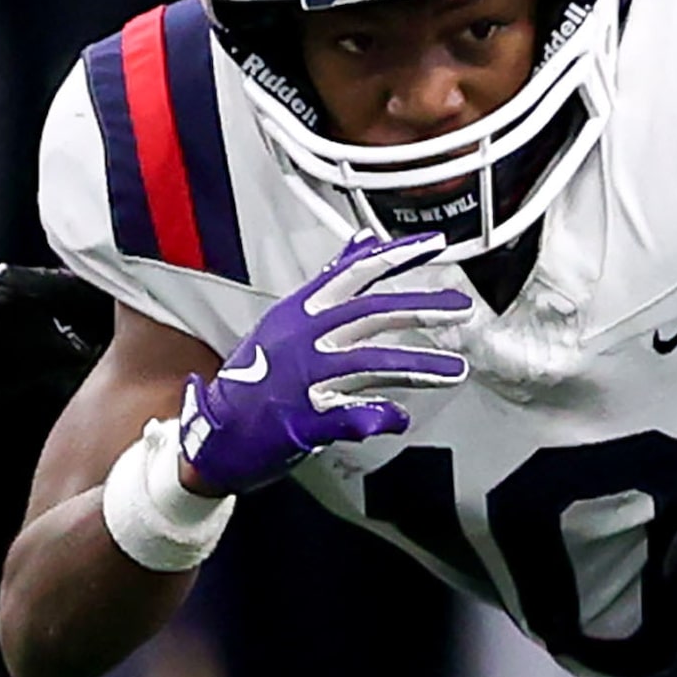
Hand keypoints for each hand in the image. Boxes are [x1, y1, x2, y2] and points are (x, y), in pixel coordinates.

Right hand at [180, 233, 470, 493]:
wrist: (214, 434)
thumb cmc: (258, 376)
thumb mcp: (290, 319)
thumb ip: (333, 283)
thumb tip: (366, 242)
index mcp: (300, 311)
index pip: (355, 273)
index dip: (397, 257)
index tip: (436, 245)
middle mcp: (303, 338)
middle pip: (371, 314)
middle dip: (421, 309)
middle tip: (462, 308)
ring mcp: (303, 377)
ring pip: (371, 362)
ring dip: (418, 367)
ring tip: (456, 371)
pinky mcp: (304, 418)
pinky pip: (355, 415)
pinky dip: (381, 417)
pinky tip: (400, 419)